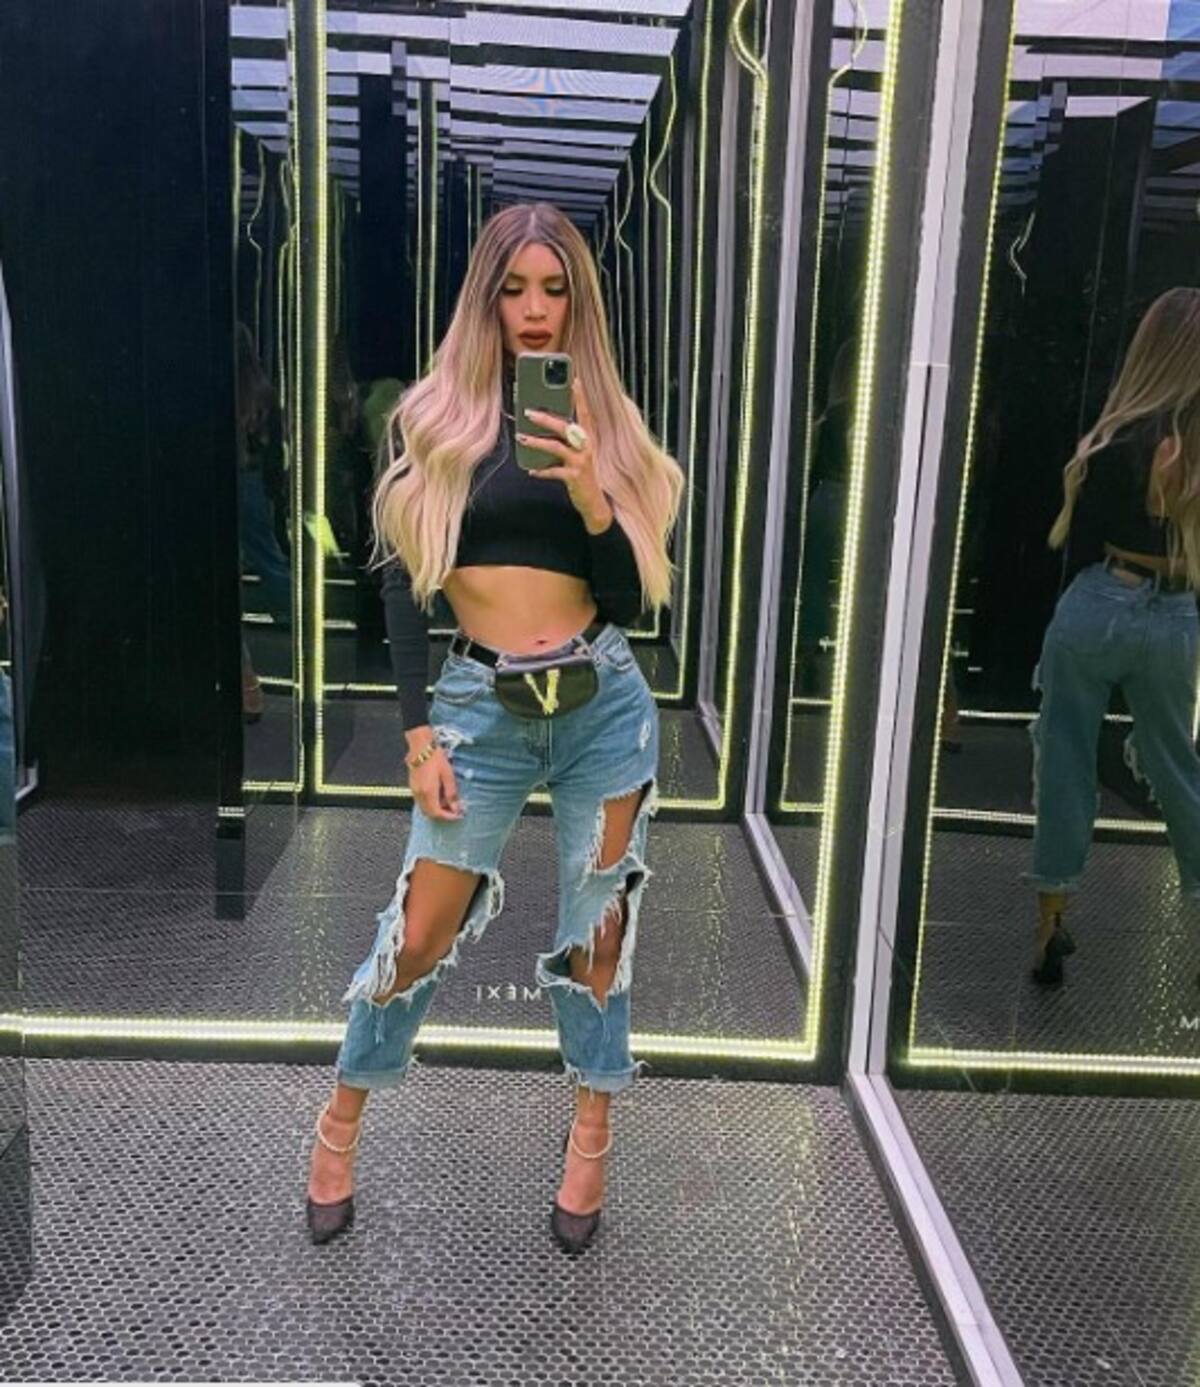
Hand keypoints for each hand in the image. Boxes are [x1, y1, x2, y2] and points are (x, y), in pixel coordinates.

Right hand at [408, 749, 462, 819]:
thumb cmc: (436, 759)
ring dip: (436, 811)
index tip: (458, 815)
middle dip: (442, 816)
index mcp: (429, 793)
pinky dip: (430, 805)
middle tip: (454, 812)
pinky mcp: (413, 788)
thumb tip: (456, 808)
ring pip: (425, 810)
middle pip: (430, 814)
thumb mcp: (448, 776)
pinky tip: (438, 798)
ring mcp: (414, 792)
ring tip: (448, 805)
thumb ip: (451, 794)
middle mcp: (420, 795)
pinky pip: (421, 803)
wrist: (421, 749)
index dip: (448, 817)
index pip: (437, 813)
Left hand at [517, 378, 611, 529]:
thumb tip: (543, 428)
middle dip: (546, 418)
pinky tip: (531, 470)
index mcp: (588, 439)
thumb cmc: (583, 474)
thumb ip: (565, 441)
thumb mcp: (578, 454)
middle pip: (565, 427)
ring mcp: (581, 462)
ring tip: (522, 438)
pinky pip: (554, 471)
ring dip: (536, 442)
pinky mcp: (574, 477)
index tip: (574, 380)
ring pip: (556, 447)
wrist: (595, 503)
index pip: (585, 413)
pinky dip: (541, 471)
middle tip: (528, 412)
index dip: (580, 397)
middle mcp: (586, 447)